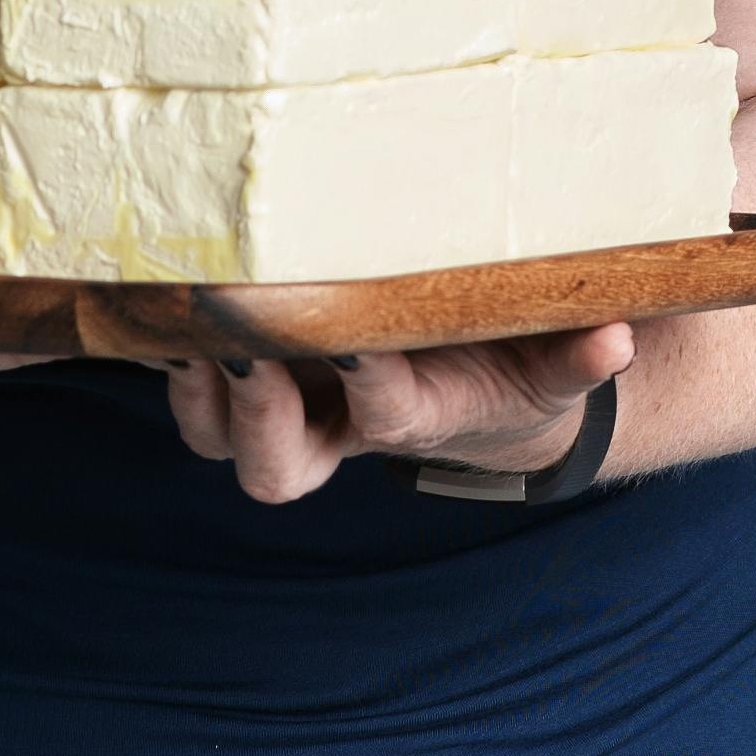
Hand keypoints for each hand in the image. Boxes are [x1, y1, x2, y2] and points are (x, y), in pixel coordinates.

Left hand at [160, 323, 632, 504]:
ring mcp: (283, 409)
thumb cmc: (506, 364)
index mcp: (417, 417)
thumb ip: (577, 356)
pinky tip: (140, 289)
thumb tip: (615, 335)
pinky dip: (155, 347)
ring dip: (192, 387)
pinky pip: (180, 377)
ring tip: (178, 316)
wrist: (466, 385)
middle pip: (276, 465)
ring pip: (214, 436)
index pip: (388, 414)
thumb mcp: (551, 363)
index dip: (371, 386)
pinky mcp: (240, 375)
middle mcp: (337, 429)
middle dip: (256, 413)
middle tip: (245, 344)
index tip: (361, 341)